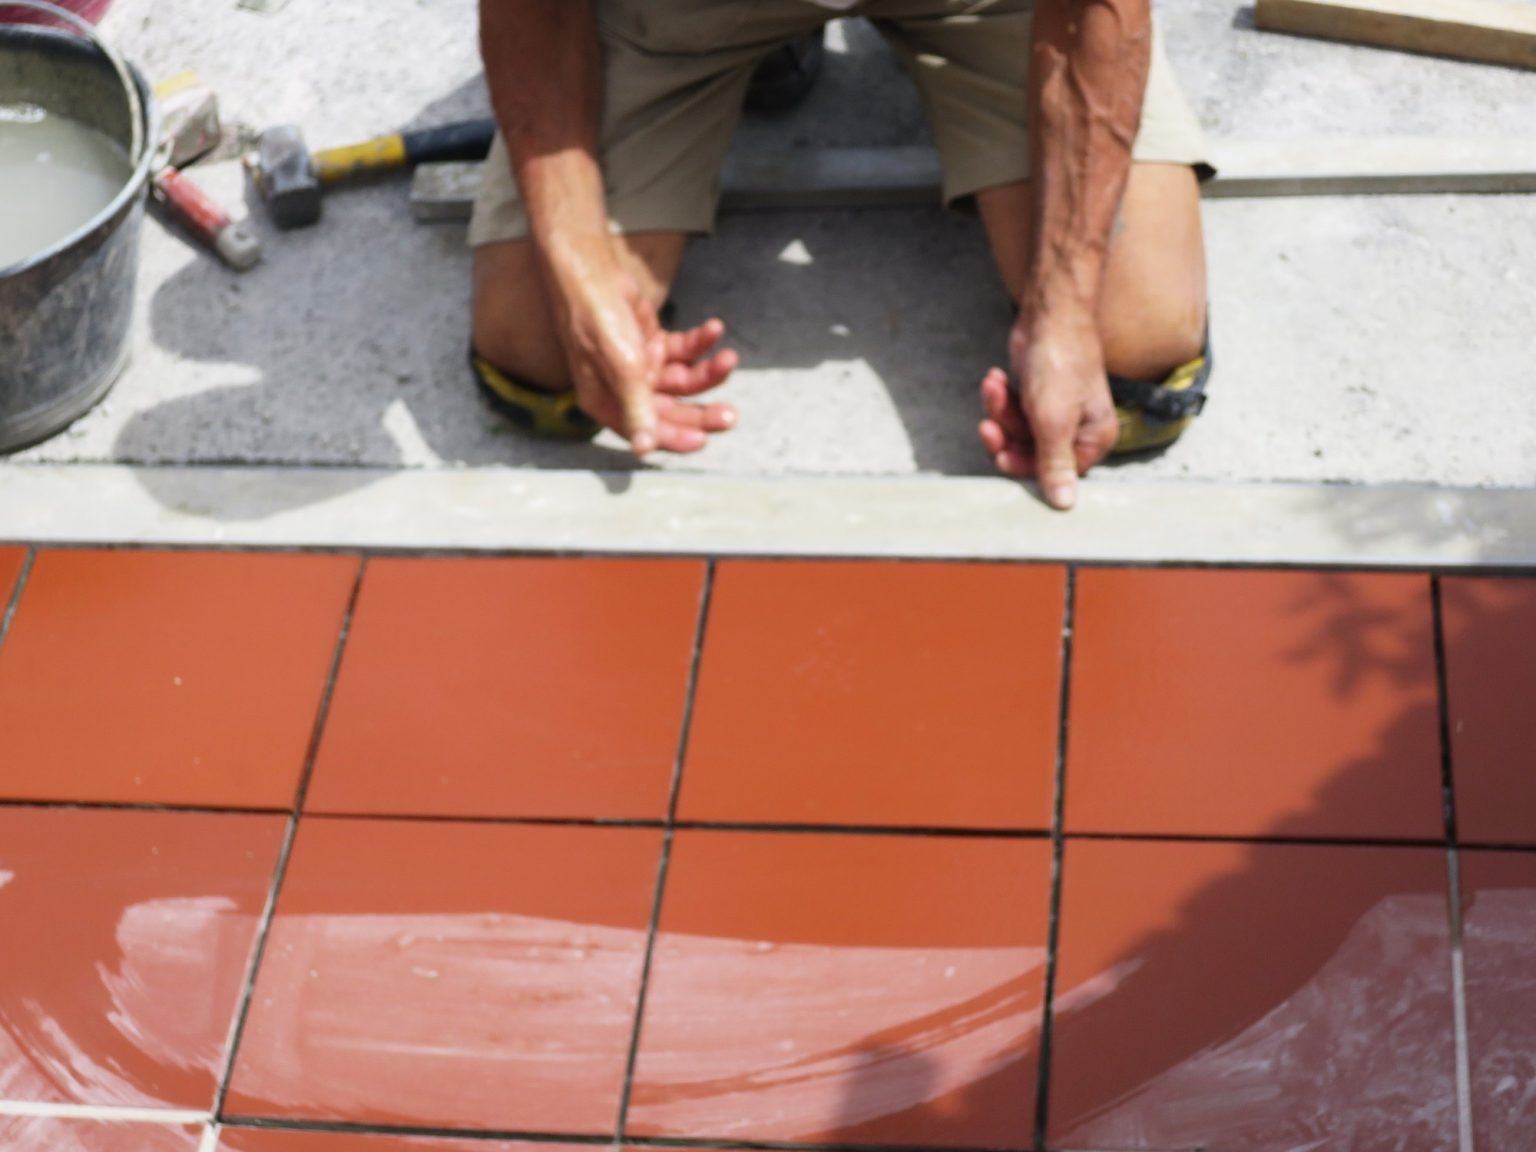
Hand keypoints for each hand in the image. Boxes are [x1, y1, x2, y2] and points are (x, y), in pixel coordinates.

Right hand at [557, 264, 737, 455]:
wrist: (589, 272)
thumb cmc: (596, 319)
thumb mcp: (620, 366)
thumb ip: (636, 406)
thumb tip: (644, 449)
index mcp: (608, 403)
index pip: (647, 431)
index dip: (675, 438)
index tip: (703, 439)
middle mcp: (625, 390)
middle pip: (672, 411)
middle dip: (701, 413)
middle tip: (729, 415)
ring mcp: (641, 367)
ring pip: (684, 380)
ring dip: (709, 372)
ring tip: (729, 358)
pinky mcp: (653, 344)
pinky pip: (685, 351)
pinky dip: (701, 342)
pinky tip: (714, 330)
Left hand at [978, 308, 1118, 509]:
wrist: (1049, 315)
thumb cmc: (1060, 363)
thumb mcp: (1054, 420)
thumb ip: (1055, 464)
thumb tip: (1065, 506)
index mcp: (1092, 440)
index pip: (1054, 474)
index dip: (1023, 465)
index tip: (1001, 453)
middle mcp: (1078, 430)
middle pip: (1030, 454)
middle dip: (1006, 434)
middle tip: (989, 424)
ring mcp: (1056, 413)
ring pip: (1016, 433)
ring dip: (1000, 411)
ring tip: (996, 385)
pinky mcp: (1037, 398)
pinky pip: (1011, 413)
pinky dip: (1001, 397)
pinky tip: (996, 378)